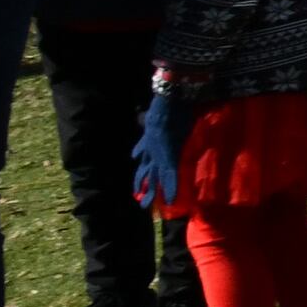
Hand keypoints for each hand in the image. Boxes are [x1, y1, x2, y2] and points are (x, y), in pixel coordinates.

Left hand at [130, 87, 184, 211]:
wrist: (171, 102)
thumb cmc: (170, 104)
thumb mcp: (163, 112)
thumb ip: (164, 115)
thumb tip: (171, 105)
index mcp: (150, 140)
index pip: (142, 154)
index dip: (140, 162)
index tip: (135, 167)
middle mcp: (152, 150)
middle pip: (144, 170)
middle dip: (141, 182)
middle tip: (136, 195)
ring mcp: (159, 155)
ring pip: (153, 178)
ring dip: (151, 192)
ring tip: (145, 204)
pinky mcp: (169, 159)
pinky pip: (170, 178)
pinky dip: (171, 189)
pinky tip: (171, 201)